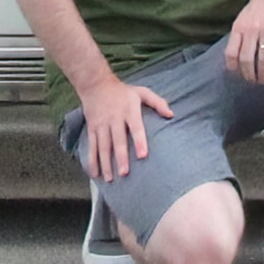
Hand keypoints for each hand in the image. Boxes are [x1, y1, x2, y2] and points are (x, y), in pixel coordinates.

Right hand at [76, 65, 172, 183]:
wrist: (96, 84)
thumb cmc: (123, 92)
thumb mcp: (141, 92)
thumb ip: (157, 102)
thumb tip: (171, 114)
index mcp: (129, 111)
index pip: (135, 128)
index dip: (139, 141)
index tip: (143, 155)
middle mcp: (114, 119)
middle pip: (117, 140)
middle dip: (120, 157)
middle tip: (125, 173)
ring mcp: (102, 125)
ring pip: (103, 146)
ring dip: (106, 163)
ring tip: (111, 179)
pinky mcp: (92, 129)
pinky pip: (92, 146)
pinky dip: (92, 160)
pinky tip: (95, 174)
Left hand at [225, 0, 263, 86]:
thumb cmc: (260, 4)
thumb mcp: (244, 16)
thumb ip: (240, 34)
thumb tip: (235, 56)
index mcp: (239, 27)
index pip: (231, 53)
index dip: (234, 67)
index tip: (238, 75)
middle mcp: (251, 29)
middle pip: (246, 59)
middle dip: (249, 74)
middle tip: (254, 81)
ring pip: (263, 58)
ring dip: (263, 73)